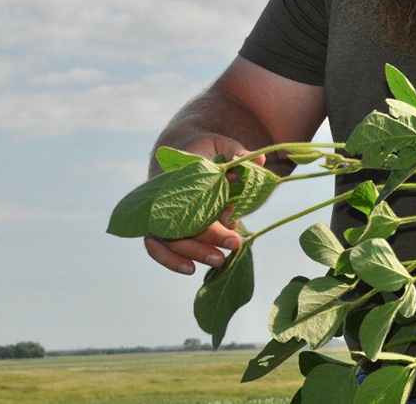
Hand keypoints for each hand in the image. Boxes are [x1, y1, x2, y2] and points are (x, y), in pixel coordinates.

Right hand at [143, 133, 264, 274]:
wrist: (179, 148)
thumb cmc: (204, 149)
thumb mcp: (221, 145)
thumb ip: (237, 153)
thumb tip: (259, 160)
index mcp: (175, 171)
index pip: (189, 197)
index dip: (211, 211)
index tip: (234, 221)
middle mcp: (160, 192)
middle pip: (179, 221)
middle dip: (208, 237)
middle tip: (235, 243)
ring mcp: (155, 210)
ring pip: (167, 238)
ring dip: (193, 252)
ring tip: (220, 260)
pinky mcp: (157, 224)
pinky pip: (157, 246)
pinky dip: (171, 260)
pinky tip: (191, 269)